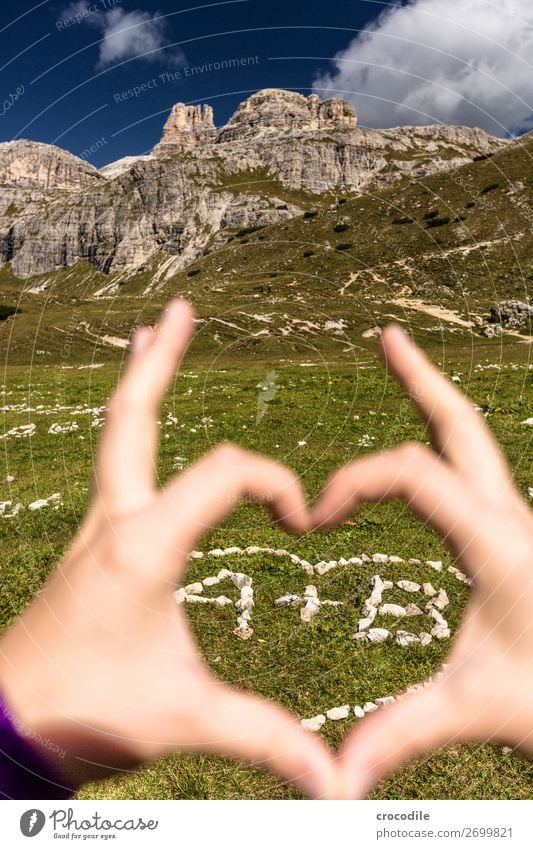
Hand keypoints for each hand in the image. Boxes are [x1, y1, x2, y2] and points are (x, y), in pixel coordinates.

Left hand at [0, 300, 339, 798]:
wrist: (7, 724)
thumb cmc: (86, 710)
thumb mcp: (186, 716)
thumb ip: (264, 737)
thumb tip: (334, 782)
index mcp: (144, 542)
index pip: (227, 473)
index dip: (276, 483)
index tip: (300, 521)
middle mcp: (113, 520)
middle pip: (132, 418)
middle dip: (159, 360)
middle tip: (178, 309)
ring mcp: (93, 530)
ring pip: (116, 437)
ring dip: (137, 386)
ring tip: (147, 341)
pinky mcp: (89, 548)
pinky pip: (112, 471)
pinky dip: (129, 434)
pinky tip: (138, 440)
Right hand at [313, 324, 532, 796]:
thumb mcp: (477, 708)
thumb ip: (401, 734)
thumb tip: (336, 781)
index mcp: (497, 540)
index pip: (411, 472)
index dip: (354, 482)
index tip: (317, 520)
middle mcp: (510, 518)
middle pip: (461, 426)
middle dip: (420, 379)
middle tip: (387, 337)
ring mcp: (515, 524)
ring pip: (473, 444)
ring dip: (435, 404)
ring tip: (404, 366)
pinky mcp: (514, 540)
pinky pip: (474, 476)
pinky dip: (445, 448)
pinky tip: (430, 458)